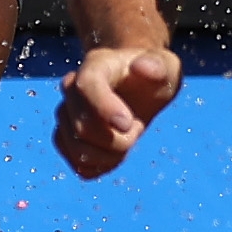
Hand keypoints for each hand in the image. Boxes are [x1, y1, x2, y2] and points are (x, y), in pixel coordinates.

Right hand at [53, 40, 183, 177]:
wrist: (136, 86)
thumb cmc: (152, 75)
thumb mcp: (164, 64)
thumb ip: (157, 65)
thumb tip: (142, 67)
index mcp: (95, 66)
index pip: (86, 86)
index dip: (104, 108)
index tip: (129, 123)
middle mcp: (72, 89)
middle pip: (82, 127)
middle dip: (117, 140)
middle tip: (137, 127)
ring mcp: (66, 115)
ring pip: (76, 149)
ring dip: (110, 156)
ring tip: (127, 140)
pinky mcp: (67, 139)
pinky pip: (78, 164)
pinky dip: (101, 166)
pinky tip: (116, 154)